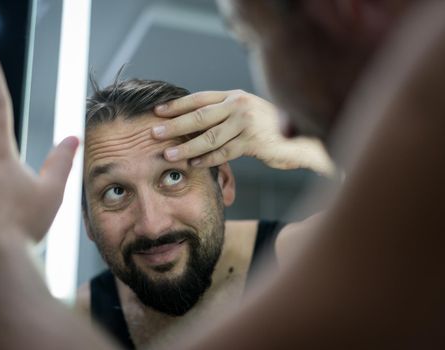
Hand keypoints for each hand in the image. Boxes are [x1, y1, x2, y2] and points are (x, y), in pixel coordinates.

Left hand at [152, 90, 334, 174]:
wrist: (301, 138)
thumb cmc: (268, 128)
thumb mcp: (246, 113)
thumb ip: (224, 114)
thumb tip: (192, 123)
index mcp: (234, 96)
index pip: (200, 98)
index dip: (178, 105)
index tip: (158, 112)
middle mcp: (238, 105)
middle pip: (200, 116)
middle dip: (175, 126)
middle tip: (154, 133)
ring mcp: (246, 123)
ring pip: (210, 136)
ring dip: (187, 147)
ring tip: (169, 155)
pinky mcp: (254, 142)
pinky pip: (225, 152)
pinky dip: (207, 160)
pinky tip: (193, 165)